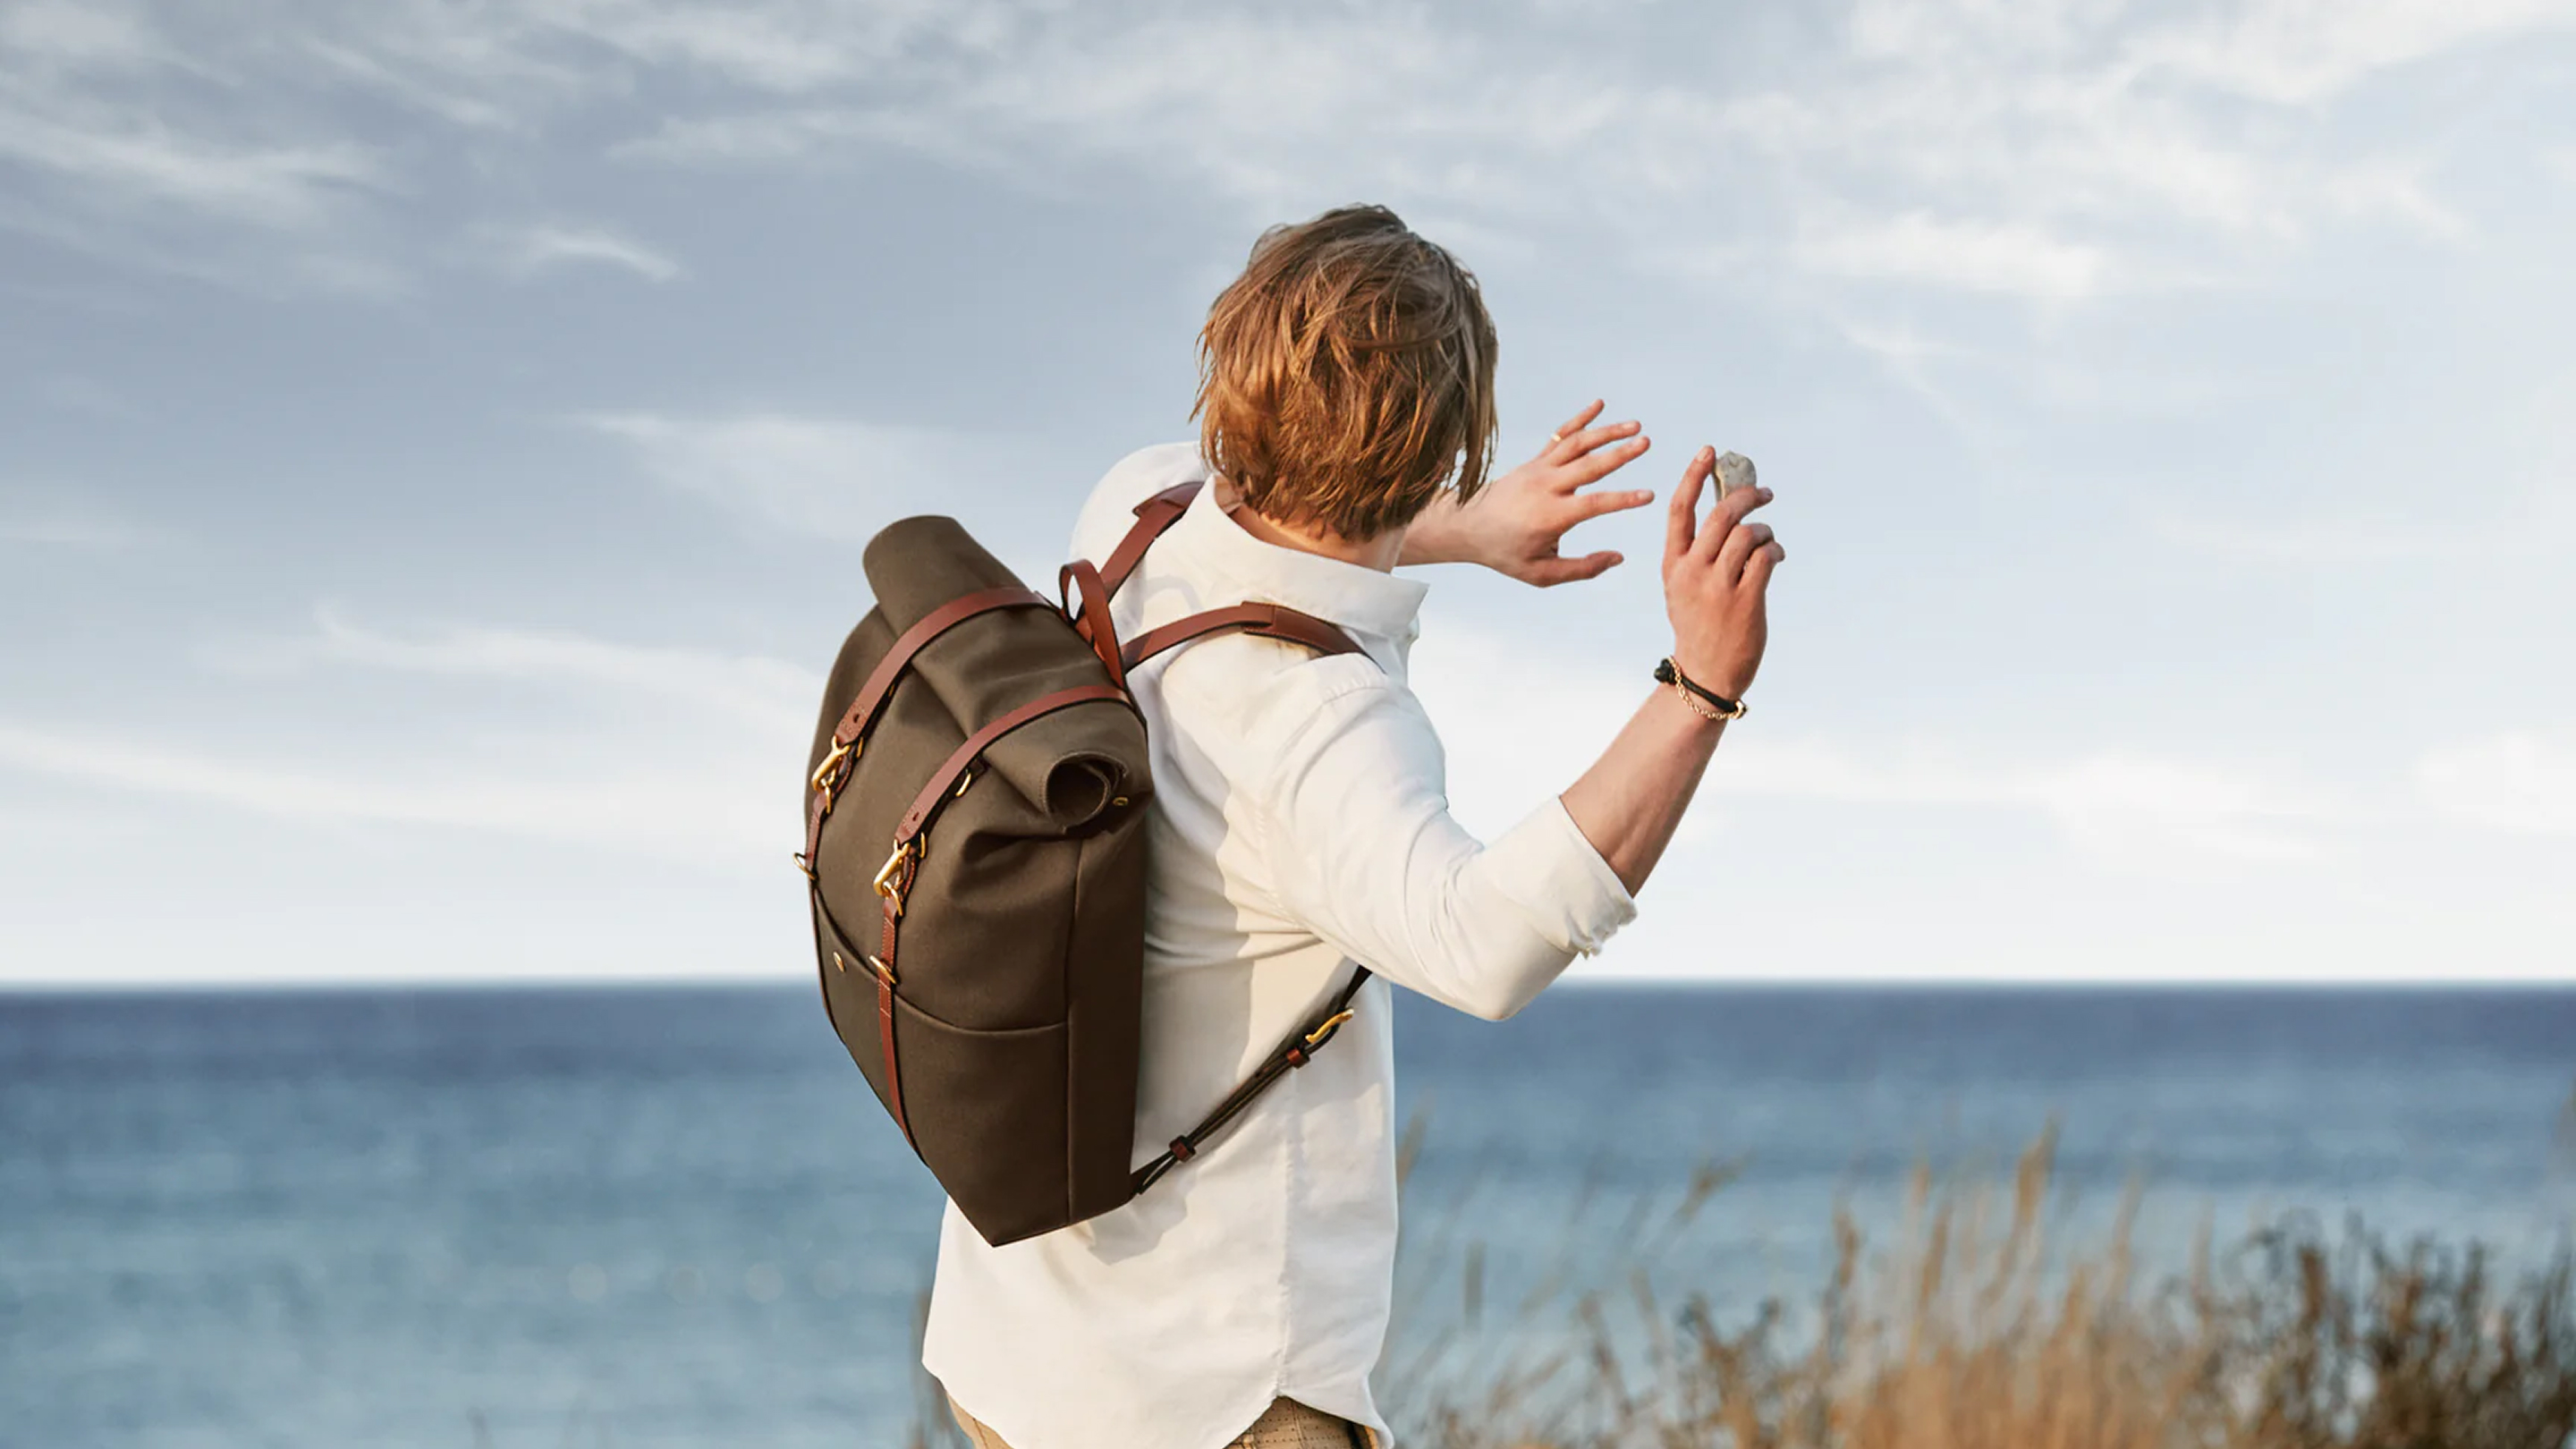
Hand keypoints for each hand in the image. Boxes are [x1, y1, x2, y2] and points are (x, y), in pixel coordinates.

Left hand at [1400, 400, 1655, 584]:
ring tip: (1634, 426)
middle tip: (1646, 442)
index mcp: (1550, 515)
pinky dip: (1580, 419)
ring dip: (1606, 432)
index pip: (1593, 504)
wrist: (1467, 525)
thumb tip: (1618, 558)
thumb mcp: (1541, 573)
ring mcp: (1539, 469)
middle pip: (1589, 466)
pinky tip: (1599, 405)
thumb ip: (1582, 568)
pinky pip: (1560, 436)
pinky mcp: (1535, 461)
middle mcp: (1546, 487)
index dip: (1622, 500)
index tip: (1648, 495)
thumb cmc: (1504, 552)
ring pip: (1577, 445)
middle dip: (1619, 454)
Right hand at [1662, 445, 1782, 700]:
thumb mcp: (1683, 586)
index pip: (1680, 509)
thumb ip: (1696, 551)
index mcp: (1672, 564)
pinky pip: (1766, 557)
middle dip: (1746, 496)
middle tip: (1764, 493)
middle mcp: (1692, 571)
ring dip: (1764, 530)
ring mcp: (1718, 586)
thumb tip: (1726, 508)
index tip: (1709, 451)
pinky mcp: (1746, 600)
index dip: (1694, 475)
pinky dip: (1775, 550)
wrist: (1705, 673)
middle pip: (1720, 514)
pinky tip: (1775, 556)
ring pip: (1746, 533)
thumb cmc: (1698, 624)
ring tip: (1767, 539)